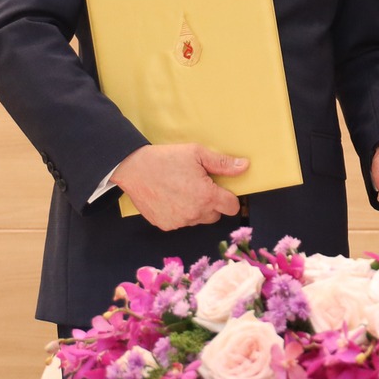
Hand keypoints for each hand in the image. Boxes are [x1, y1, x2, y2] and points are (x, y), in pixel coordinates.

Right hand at [110, 143, 245, 230]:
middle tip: (197, 187)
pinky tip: (170, 198)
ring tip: (181, 190)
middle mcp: (195, 213)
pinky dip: (179, 213)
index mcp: (206, 196)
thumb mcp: (197, 153)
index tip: (220, 189)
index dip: (229, 198)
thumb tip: (245, 166)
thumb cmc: (166, 159)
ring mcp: (180, 222)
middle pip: (215, 215)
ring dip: (195, 209)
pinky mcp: (166, 225)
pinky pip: (180, 222)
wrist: (134, 169)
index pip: (232, 207)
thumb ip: (222, 163)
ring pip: (198, 219)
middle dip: (211, 204)